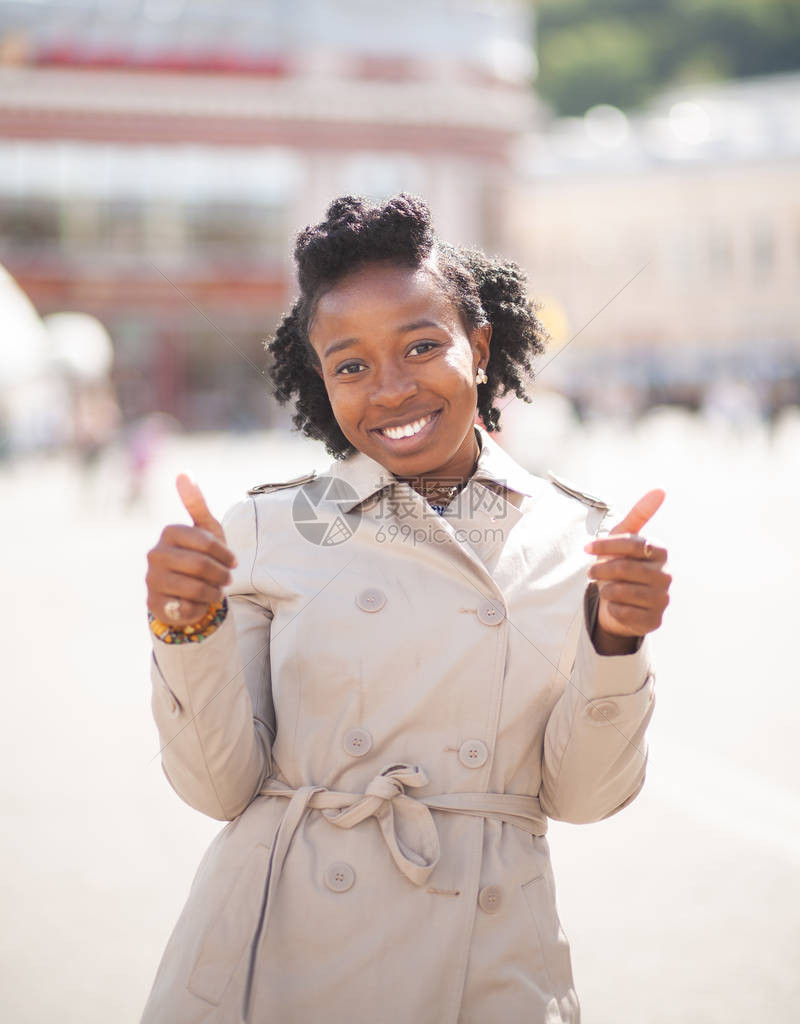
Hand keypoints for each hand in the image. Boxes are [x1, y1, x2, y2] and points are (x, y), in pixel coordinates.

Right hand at [146, 474, 236, 626]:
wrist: (185, 591)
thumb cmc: (200, 555)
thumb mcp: (205, 530)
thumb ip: (196, 503)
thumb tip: (183, 472)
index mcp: (169, 532)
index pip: (207, 542)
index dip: (225, 554)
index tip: (233, 561)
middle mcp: (155, 554)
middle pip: (201, 565)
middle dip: (221, 575)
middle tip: (227, 579)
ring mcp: (152, 579)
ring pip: (195, 588)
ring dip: (213, 592)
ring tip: (216, 591)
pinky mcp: (154, 603)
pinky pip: (187, 607)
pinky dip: (200, 607)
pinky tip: (198, 603)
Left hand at [584, 489, 670, 651]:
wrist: (621, 603)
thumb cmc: (622, 565)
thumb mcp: (625, 539)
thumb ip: (639, 515)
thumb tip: (661, 489)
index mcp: (659, 551)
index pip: (631, 543)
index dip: (606, 546)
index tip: (587, 548)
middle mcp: (666, 575)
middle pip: (624, 568)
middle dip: (601, 570)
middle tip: (590, 573)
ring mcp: (662, 599)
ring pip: (622, 591)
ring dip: (605, 589)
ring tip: (605, 588)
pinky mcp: (654, 620)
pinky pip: (623, 612)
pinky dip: (611, 608)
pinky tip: (614, 605)